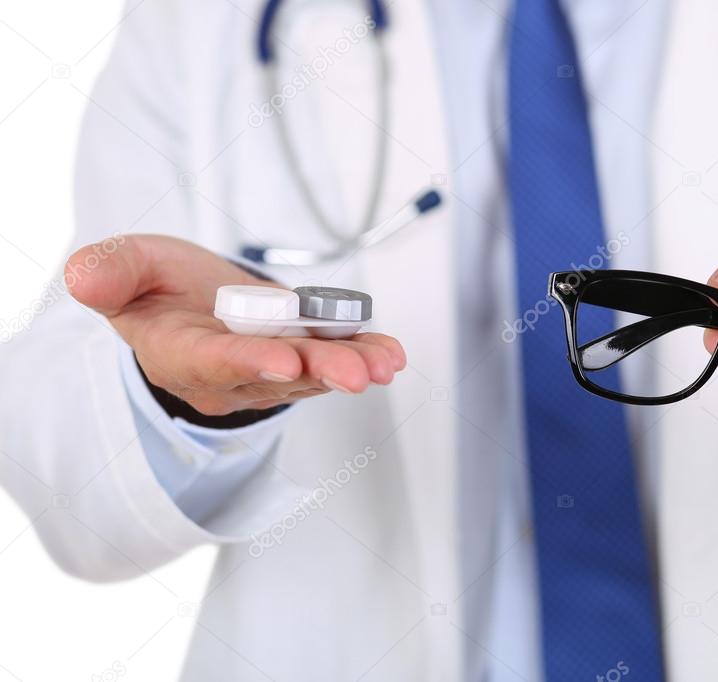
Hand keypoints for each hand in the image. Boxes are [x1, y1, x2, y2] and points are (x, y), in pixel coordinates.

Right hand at [67, 234, 404, 415]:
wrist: (192, 304)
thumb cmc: (159, 290)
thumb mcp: (128, 270)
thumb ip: (111, 273)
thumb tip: (82, 276)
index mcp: (181, 353)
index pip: (214, 362)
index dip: (248, 362)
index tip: (283, 361)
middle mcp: (232, 374)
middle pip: (277, 376)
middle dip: (318, 374)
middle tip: (354, 375)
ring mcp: (272, 370)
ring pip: (314, 373)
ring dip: (351, 367)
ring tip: (384, 363)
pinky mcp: (303, 359)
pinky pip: (335, 359)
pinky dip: (365, 353)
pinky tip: (390, 352)